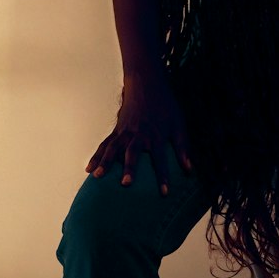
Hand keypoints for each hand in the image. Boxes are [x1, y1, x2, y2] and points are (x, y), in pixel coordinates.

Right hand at [86, 74, 193, 194]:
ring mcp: (125, 132)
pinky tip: (89, 169)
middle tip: (125, 183)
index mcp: (156, 135)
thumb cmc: (166, 106)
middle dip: (129, 168)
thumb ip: (183, 147)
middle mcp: (139, 134)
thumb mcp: (179, 124)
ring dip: (105, 162)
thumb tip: (189, 169)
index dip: (163, 176)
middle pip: (133, 153)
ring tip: (97, 176)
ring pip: (113, 148)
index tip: (164, 193)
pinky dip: (96, 156)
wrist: (147, 84)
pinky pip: (105, 144)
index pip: (161, 160)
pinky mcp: (117, 130)